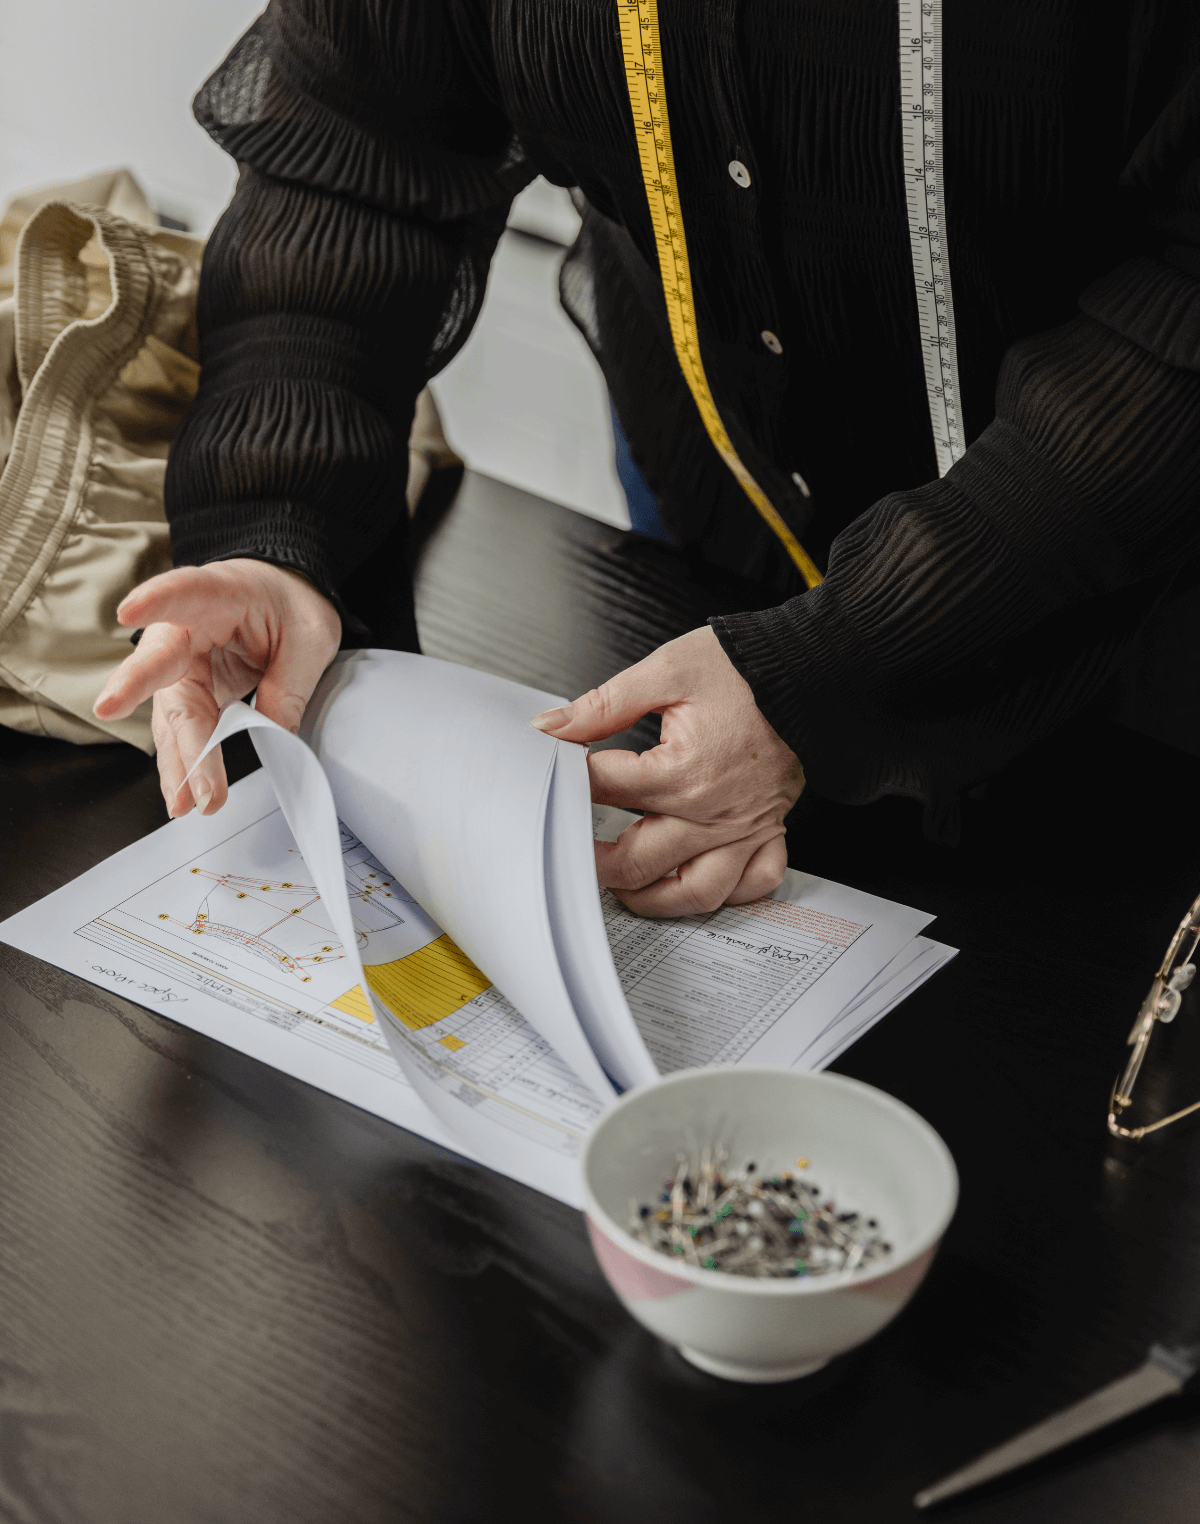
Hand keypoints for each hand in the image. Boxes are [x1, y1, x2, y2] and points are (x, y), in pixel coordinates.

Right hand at [93, 559, 340, 818]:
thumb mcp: (309, 638)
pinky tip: (182, 796)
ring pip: (172, 713)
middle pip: (169, 674)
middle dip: (178, 728)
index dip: (157, 599)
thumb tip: (274, 737)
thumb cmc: (290, 604)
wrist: (282, 596)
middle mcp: (186, 628)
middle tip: (177, 767)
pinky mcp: (187, 690)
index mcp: (220, 593)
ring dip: (180, 760)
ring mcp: (181, 662)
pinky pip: (181, 729)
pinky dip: (184, 763)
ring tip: (185, 801)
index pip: (185, 591)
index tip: (130, 612)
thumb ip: (288, 684)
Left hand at [531, 627, 802, 915]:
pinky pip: (753, 883)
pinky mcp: (770, 831)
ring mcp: (743, 829)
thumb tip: (552, 727)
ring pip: (694, 892)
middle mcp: (712, 812)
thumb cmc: (746, 671)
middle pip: (637, 860)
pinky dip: (728, 894)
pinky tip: (698, 885)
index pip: (604, 789)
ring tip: (624, 887)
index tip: (559, 775)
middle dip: (595, 862)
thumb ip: (603, 705)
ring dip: (652, 898)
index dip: (572, 781)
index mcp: (681, 772)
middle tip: (574, 852)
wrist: (813, 672)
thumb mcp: (666, 671)